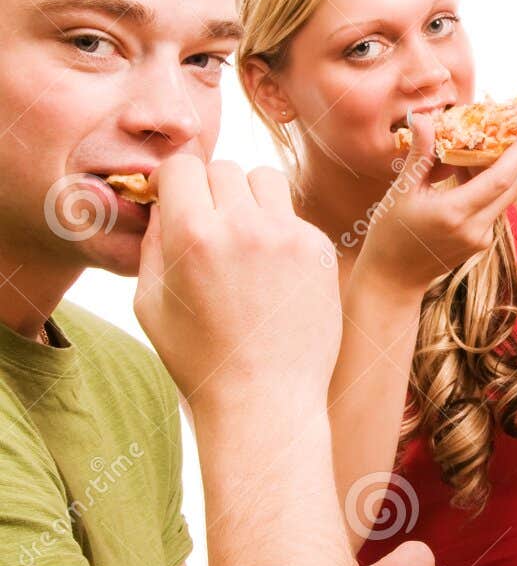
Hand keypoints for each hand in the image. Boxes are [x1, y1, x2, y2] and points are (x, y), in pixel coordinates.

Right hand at [135, 158, 341, 409]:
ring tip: (243, 239)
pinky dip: (279, 230)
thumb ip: (152, 242)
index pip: (181, 166)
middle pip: (222, 169)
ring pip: (263, 179)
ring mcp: (287, 235)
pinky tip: (272, 271)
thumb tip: (164, 202)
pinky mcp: (318, 248)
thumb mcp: (150, 304)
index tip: (175, 201)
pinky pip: (293, 214)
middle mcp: (243, 226)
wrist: (266, 399)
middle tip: (210, 229)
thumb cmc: (200, 359)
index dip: (173, 182)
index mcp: (193, 236)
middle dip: (210, 191)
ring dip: (249, 198)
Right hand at [356, 111, 516, 297]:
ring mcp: (481, 238)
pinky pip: (496, 204)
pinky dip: (499, 180)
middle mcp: (475, 228)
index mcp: (454, 214)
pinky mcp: (482, 241)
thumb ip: (420, 155)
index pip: (500, 179)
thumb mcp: (401, 192)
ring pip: (509, 195)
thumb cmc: (390, 233)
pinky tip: (493, 158)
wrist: (393, 278)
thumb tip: (423, 118)